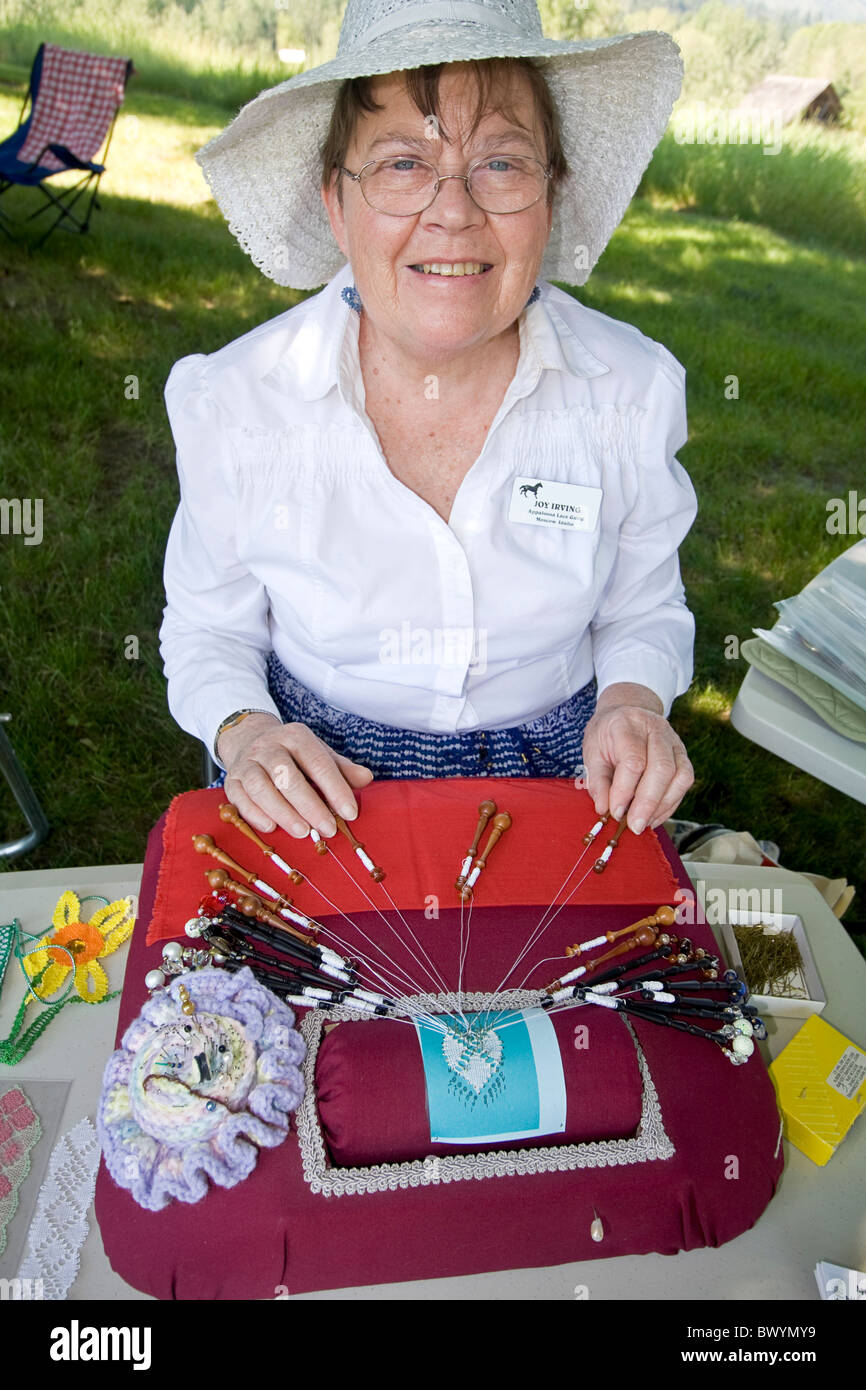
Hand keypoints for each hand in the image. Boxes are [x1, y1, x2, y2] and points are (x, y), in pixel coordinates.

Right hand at [217, 713, 373, 838]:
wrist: (250, 739)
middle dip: (310, 805)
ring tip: (302, 833)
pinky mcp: (231, 780)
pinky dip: (255, 814)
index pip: (318, 762)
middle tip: (327, 830)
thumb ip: (342, 769)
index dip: (335, 789)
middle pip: (288, 776)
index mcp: (296, 736)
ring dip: (283, 813)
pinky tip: (272, 828)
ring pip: (262, 788)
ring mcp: (247, 762)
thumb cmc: (293, 755)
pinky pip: (240, 798)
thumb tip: (366, 778)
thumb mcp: (319, 754)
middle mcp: (269, 746)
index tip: (349, 813)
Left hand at [581, 683, 692, 834]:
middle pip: (662, 769)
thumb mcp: (592, 752)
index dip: (625, 790)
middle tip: (634, 826)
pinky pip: (685, 781)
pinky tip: (654, 816)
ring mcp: (674, 741)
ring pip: (680, 776)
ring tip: (644, 823)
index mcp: (627, 724)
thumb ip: (597, 780)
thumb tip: (603, 808)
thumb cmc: (607, 734)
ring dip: (663, 805)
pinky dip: (671, 803)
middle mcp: (656, 729)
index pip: (633, 760)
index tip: (615, 812)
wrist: (627, 711)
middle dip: (648, 803)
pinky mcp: (683, 754)